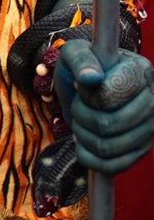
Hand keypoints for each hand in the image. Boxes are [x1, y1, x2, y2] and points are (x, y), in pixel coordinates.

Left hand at [56, 36, 153, 173]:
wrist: (84, 90)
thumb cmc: (80, 67)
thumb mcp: (74, 54)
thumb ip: (81, 60)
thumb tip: (91, 79)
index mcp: (141, 70)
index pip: (115, 93)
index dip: (91, 97)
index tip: (81, 87)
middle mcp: (153, 99)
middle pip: (110, 123)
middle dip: (82, 117)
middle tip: (77, 106)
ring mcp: (151, 127)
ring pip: (109, 146)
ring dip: (83, 136)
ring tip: (79, 122)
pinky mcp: (142, 149)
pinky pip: (114, 165)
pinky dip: (90, 158)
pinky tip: (82, 145)